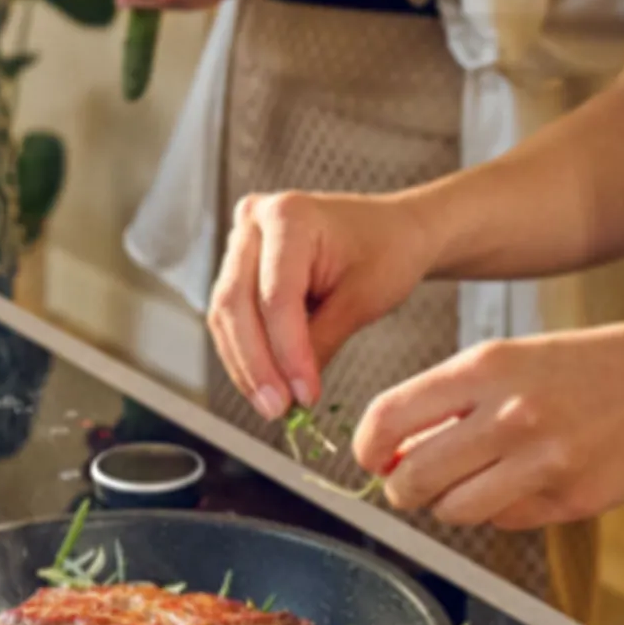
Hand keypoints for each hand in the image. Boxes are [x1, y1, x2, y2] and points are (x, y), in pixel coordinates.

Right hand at [210, 190, 441, 418]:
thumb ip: (321, 343)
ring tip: (274, 403)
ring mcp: (243, 239)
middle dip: (257, 365)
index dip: (286, 352)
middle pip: (237, 304)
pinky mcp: (241, 262)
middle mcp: (255, 220)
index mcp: (290, 215)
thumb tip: (291, 392)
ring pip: (227, 314)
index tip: (302, 395)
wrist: (396, 228)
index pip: (276, 297)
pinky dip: (249, 351)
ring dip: (247, 364)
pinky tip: (268, 381)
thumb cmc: (389, 250)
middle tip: (278, 409)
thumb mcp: (364, 299)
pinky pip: (233, 314)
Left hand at [356, 324, 623, 531]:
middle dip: (401, 488)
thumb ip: (457, 396)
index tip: (369, 456)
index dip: (365, 446)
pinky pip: (505, 520)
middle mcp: (508, 414)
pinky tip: (528, 483)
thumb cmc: (604, 366)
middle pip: (410, 477)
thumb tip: (397, 442)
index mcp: (488, 366)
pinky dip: (502, 511)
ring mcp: (540, 462)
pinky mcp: (568, 500)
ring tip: (474, 482)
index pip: (388, 415)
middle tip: (411, 482)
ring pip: (453, 510)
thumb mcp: (521, 356)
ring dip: (450, 506)